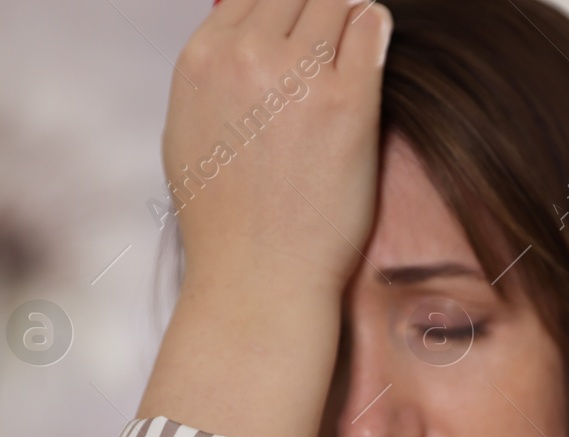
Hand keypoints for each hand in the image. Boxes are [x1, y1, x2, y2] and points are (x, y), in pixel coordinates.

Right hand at [138, 0, 391, 436]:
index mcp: (202, 59)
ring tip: (357, 45)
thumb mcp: (191, 133)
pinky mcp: (347, 99)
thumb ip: (215, 78)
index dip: (284, 8)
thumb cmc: (230, 222)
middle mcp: (245, 55)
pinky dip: (375, 29)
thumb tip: (238, 43)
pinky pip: (371, 27)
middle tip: (335, 37)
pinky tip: (377, 46)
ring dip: (349, 16)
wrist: (260, 278)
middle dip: (317, 9)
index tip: (303, 23)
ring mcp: (297, 74)